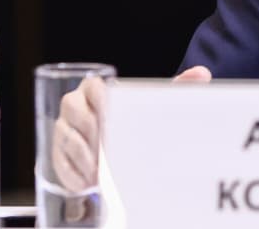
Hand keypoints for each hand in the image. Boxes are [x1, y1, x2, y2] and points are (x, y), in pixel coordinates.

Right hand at [51, 66, 212, 192]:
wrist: (118, 141)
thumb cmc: (136, 119)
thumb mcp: (154, 104)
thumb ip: (177, 88)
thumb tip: (202, 73)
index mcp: (94, 87)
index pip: (92, 86)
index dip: (100, 101)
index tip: (113, 116)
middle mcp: (73, 104)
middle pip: (72, 111)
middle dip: (90, 131)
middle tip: (108, 149)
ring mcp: (62, 129)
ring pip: (66, 138)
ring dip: (82, 157)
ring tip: (100, 171)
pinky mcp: (57, 154)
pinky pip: (58, 162)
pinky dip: (72, 174)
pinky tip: (87, 184)